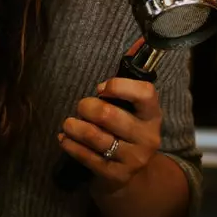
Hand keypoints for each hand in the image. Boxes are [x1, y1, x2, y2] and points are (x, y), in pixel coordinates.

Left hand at [58, 77, 162, 194]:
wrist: (132, 175)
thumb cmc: (126, 130)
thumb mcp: (133, 109)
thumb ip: (128, 81)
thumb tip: (137, 41)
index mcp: (152, 114)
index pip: (144, 93)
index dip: (119, 86)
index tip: (101, 89)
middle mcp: (147, 136)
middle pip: (109, 115)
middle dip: (86, 107)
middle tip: (80, 107)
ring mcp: (133, 158)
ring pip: (95, 136)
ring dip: (74, 126)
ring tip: (68, 123)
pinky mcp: (116, 175)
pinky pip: (87, 157)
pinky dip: (70, 145)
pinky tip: (64, 139)